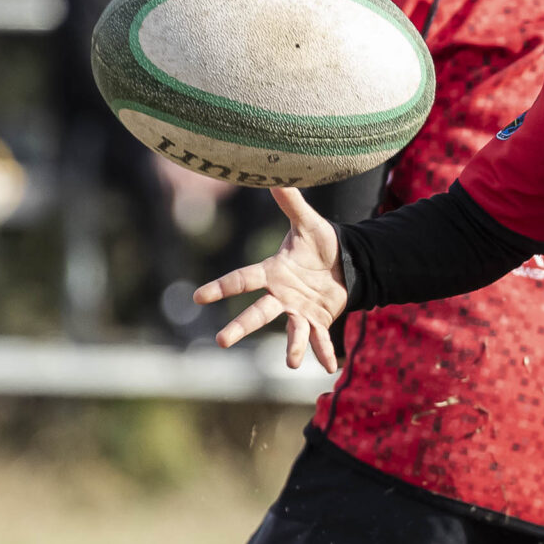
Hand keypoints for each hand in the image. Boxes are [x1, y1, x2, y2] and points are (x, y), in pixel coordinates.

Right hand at [195, 184, 350, 370]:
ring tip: (290, 365)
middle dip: (240, 327)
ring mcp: (299, 310)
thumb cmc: (320, 243)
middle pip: (258, 313)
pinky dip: (324, 352)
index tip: (199, 297)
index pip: (243, 279)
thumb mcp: (308, 223)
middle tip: (221, 342)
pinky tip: (330, 367)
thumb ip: (292, 203)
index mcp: (273, 271)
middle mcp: (282, 295)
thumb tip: (276, 176)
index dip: (221, 288)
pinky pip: (321, 338)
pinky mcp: (318, 320)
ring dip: (291, 347)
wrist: (344, 263)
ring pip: (292, 331)